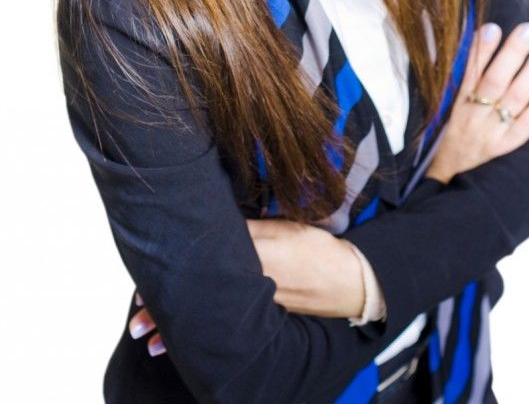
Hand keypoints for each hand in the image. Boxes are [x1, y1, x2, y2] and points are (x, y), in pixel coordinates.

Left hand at [127, 221, 363, 355]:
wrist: (350, 281)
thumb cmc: (316, 248)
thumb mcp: (283, 226)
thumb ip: (248, 226)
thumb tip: (212, 221)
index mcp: (252, 257)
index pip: (202, 264)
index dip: (171, 273)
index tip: (145, 280)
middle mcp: (249, 286)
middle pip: (198, 295)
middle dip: (164, 308)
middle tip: (136, 317)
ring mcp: (255, 309)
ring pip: (209, 317)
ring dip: (176, 329)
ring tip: (147, 338)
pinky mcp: (265, 323)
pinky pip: (227, 330)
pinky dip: (203, 340)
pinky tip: (184, 350)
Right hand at [425, 20, 528, 183]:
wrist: (448, 176)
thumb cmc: (452, 132)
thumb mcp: (447, 105)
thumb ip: (461, 76)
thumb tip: (479, 38)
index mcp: (456, 103)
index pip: (469, 72)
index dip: (481, 50)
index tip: (493, 27)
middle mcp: (474, 117)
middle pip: (495, 82)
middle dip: (513, 53)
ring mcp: (491, 133)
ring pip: (514, 100)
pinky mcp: (506, 148)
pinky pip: (525, 127)